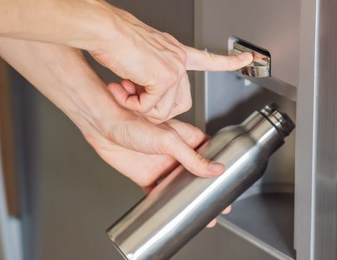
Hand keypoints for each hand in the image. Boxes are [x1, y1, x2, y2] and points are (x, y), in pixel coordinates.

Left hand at [87, 116, 230, 227]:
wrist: (104, 125)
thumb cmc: (133, 121)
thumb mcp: (168, 140)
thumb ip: (192, 157)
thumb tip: (215, 169)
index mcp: (184, 138)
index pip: (209, 153)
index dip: (220, 166)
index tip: (231, 179)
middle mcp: (174, 152)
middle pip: (196, 174)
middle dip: (207, 189)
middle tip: (220, 204)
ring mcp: (160, 165)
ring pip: (179, 186)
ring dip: (189, 200)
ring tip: (201, 215)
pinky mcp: (146, 176)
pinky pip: (157, 194)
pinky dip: (164, 204)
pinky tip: (171, 214)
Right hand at [90, 9, 251, 122]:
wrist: (104, 29)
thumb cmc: (112, 36)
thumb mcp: (139, 51)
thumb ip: (149, 66)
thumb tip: (145, 84)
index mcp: (174, 49)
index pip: (207, 58)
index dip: (228, 61)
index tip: (247, 59)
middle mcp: (178, 57)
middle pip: (180, 102)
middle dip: (156, 108)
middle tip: (133, 96)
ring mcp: (174, 68)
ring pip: (163, 109)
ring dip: (140, 107)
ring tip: (123, 90)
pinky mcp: (163, 78)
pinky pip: (149, 108)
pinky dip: (132, 104)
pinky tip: (122, 90)